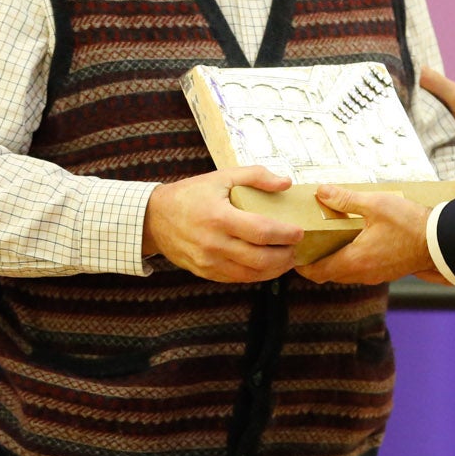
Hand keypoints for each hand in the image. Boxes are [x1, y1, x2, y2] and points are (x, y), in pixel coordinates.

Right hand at [142, 166, 302, 281]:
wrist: (155, 219)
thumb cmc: (191, 195)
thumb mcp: (221, 177)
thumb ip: (255, 176)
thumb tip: (285, 182)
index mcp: (219, 217)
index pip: (261, 232)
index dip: (285, 234)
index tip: (299, 232)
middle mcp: (213, 244)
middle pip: (260, 258)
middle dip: (285, 256)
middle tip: (297, 248)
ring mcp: (209, 262)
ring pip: (251, 274)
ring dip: (275, 269)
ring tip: (287, 259)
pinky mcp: (206, 273)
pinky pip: (238, 279)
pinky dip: (257, 275)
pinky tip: (268, 266)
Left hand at [295, 186, 438, 285]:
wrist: (440, 240)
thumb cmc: (411, 223)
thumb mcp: (376, 204)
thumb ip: (346, 199)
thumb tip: (322, 192)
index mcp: (355, 260)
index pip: (318, 272)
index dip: (302, 265)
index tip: (294, 253)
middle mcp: (363, 273)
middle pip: (329, 274)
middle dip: (316, 262)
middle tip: (308, 244)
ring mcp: (376, 275)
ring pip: (346, 274)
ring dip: (334, 261)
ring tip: (328, 241)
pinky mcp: (387, 272)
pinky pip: (361, 271)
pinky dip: (351, 261)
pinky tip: (354, 242)